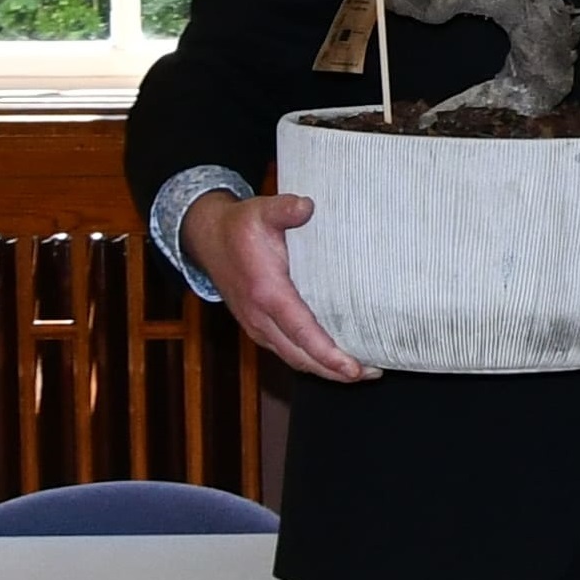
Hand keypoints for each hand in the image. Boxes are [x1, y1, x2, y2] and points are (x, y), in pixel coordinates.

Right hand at [181, 189, 376, 383]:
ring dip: (325, 370)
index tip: (353, 368)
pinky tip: (334, 361)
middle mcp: (259, 317)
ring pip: (293, 358)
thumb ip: (284, 209)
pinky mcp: (258, 327)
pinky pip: (287, 351)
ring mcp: (257, 326)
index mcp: (267, 292)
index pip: (301, 331)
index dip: (328, 354)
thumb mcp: (260, 211)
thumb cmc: (239, 226)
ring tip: (360, 372)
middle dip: (334, 371)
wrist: (207, 238)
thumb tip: (306, 205)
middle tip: (371, 374)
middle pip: (300, 356)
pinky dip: (311, 361)